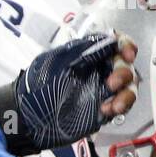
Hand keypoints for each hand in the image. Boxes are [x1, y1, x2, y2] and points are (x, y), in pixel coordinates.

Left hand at [0, 33, 136, 153]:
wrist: (27, 117)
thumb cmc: (37, 85)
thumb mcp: (58, 61)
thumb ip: (85, 50)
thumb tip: (110, 39)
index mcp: (88, 54)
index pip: (114, 43)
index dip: (125, 45)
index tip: (127, 54)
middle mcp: (98, 70)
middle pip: (125, 65)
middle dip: (124, 72)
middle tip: (112, 83)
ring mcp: (101, 90)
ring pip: (128, 87)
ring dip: (126, 94)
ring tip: (113, 106)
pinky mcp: (102, 110)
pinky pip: (121, 105)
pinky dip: (119, 107)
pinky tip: (106, 110)